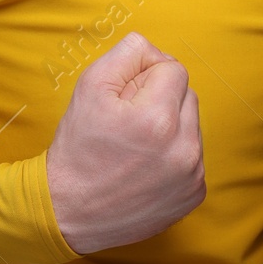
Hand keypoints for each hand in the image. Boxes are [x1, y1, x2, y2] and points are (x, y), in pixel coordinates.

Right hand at [45, 31, 205, 254]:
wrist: (68, 213)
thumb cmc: (77, 150)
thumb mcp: (89, 87)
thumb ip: (127, 54)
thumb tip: (154, 50)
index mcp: (158, 119)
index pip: (173, 69)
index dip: (145, 77)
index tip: (124, 98)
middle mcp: (183, 149)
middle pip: (187, 96)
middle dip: (160, 100)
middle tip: (127, 122)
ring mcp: (192, 175)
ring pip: (192, 126)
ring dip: (170, 127)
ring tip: (136, 147)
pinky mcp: (194, 194)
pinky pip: (194, 156)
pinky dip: (174, 155)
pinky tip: (146, 167)